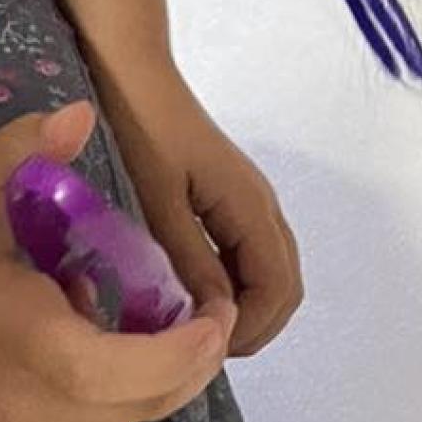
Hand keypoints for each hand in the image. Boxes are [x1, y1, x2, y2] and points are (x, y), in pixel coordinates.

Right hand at [0, 105, 236, 421]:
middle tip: (198, 322)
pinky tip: (86, 383)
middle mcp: (30, 417)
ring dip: (141, 386)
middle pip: (147, 402)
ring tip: (110, 336)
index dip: (195, 347)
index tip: (216, 312)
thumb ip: (25, 149)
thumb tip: (83, 112)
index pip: (147, 369)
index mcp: (33, 347)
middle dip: (186, 362)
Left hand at [114, 96, 303, 355]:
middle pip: (286, 285)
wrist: (135, 74)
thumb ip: (191, 260)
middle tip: (201, 347)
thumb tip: (215, 319)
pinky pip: (251, 254)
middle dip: (254, 325)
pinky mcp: (233, 199)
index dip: (250, 328)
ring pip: (272, 271)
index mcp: (250, 207)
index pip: (278, 287)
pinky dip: (237, 285)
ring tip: (197, 328)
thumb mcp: (158, 202)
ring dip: (247, 307)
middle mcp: (262, 206)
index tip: (202, 346)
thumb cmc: (142, 132)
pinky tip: (195, 293)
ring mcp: (251, 202)